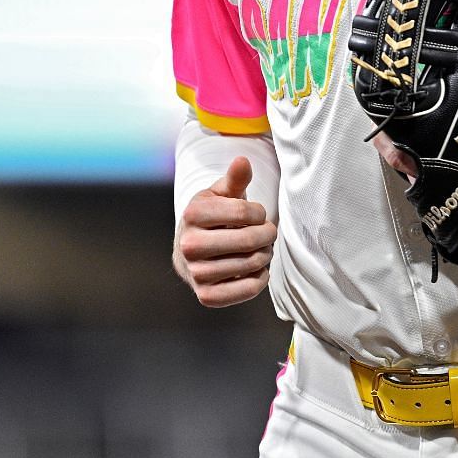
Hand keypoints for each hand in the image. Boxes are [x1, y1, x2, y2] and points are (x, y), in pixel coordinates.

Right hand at [173, 157, 278, 307]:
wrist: (190, 251)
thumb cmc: (213, 218)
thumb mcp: (220, 195)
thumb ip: (235, 179)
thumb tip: (243, 161)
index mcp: (192, 214)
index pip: (243, 212)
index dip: (260, 212)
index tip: (258, 214)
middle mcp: (189, 244)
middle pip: (248, 240)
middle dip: (267, 234)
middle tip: (268, 232)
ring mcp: (196, 272)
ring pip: (250, 263)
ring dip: (265, 255)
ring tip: (262, 249)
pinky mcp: (206, 296)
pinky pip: (246, 290)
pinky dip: (260, 280)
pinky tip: (258, 270)